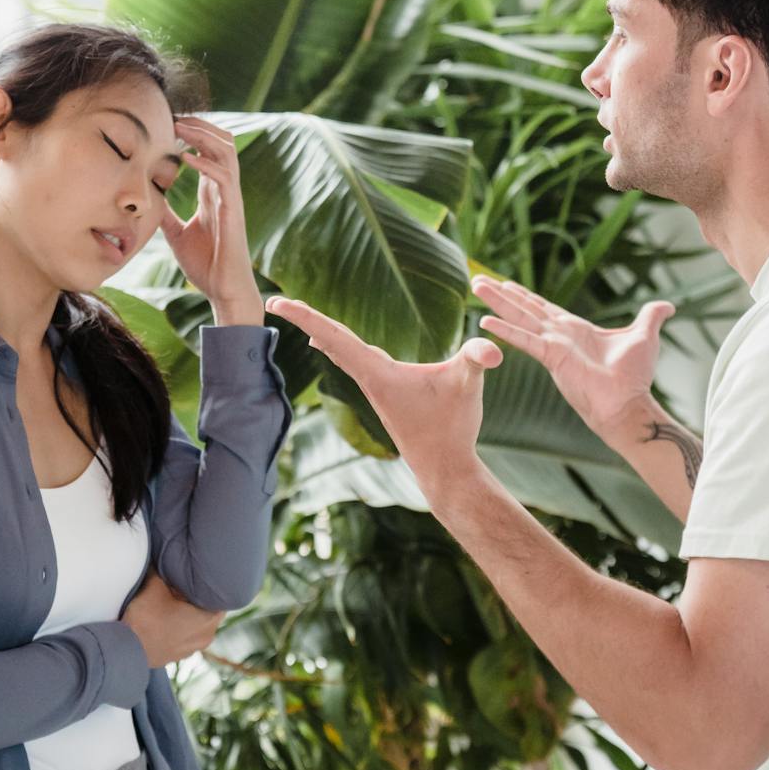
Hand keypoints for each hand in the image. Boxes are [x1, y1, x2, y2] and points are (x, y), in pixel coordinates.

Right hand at [121, 571, 226, 669]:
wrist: (122, 649)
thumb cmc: (142, 617)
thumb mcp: (154, 584)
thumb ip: (163, 568)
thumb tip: (164, 553)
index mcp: (208, 619)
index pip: (220, 596)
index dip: (209, 584)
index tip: (199, 574)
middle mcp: (206, 636)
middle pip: (209, 610)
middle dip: (198, 597)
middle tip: (185, 583)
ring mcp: (191, 649)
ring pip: (198, 624)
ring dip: (189, 613)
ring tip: (174, 599)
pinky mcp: (176, 656)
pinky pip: (185, 636)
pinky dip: (180, 627)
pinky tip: (166, 617)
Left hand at [160, 117, 261, 320]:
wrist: (223, 289)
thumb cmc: (205, 264)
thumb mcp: (177, 234)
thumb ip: (167, 215)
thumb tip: (149, 202)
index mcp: (213, 192)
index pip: (208, 150)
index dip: (192, 133)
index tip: (168, 123)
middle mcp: (224, 190)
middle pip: (222, 142)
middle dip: (200, 125)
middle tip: (174, 117)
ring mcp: (231, 198)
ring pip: (227, 151)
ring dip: (204, 135)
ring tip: (180, 128)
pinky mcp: (233, 210)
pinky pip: (224, 177)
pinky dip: (205, 163)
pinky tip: (185, 158)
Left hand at [263, 296, 501, 495]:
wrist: (444, 469)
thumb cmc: (452, 427)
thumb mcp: (467, 385)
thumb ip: (477, 360)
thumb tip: (493, 349)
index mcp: (377, 371)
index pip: (335, 335)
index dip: (305, 315)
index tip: (276, 302)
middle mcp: (369, 378)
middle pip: (331, 340)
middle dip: (304, 318)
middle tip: (275, 301)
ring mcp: (375, 388)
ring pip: (341, 352)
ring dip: (322, 332)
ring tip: (302, 319)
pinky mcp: (385, 395)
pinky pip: (355, 362)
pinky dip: (341, 347)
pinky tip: (338, 347)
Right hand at [471, 274, 675, 447]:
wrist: (629, 403)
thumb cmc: (635, 376)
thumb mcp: (644, 336)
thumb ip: (651, 317)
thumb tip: (667, 305)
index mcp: (575, 330)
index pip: (544, 308)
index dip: (524, 295)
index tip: (506, 283)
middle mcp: (559, 336)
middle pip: (524, 309)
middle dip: (502, 295)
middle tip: (478, 280)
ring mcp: (553, 346)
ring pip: (520, 318)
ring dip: (498, 302)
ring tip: (476, 287)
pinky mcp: (552, 357)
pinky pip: (525, 340)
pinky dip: (506, 331)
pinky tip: (485, 321)